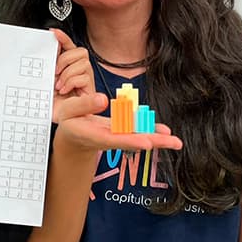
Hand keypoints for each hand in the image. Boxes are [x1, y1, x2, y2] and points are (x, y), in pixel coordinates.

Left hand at [51, 29, 93, 121]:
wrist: (57, 119)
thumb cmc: (52, 102)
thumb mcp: (47, 80)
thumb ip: (51, 63)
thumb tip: (50, 47)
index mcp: (67, 66)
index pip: (68, 46)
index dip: (63, 38)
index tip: (53, 33)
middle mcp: (78, 71)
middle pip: (80, 51)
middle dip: (65, 59)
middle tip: (56, 72)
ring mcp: (85, 79)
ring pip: (83, 62)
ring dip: (68, 73)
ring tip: (59, 85)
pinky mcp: (90, 90)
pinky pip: (83, 77)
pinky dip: (71, 82)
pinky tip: (64, 90)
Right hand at [55, 92, 183, 152]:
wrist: (71, 138)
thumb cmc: (68, 123)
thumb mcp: (67, 111)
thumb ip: (84, 104)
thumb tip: (103, 99)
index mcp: (92, 135)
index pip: (113, 138)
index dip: (130, 141)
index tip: (146, 142)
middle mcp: (107, 139)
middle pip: (132, 141)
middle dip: (152, 142)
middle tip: (172, 142)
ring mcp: (116, 137)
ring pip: (138, 138)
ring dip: (156, 139)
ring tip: (174, 141)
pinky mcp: (122, 133)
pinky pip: (137, 133)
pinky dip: (150, 132)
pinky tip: (164, 133)